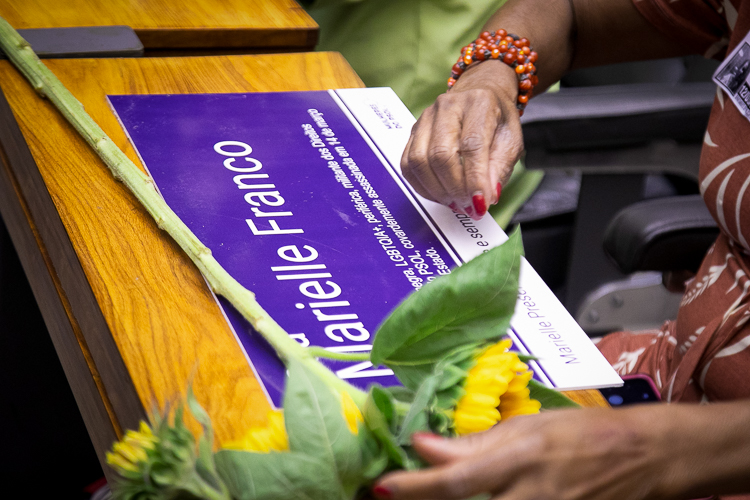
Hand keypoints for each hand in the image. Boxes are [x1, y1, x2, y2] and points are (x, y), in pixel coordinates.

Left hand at [373, 407, 676, 499]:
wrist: (640, 458)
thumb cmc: (579, 433)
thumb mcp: (527, 427)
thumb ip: (473, 443)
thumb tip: (421, 445)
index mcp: (518, 458)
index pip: (455, 481)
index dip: (414, 487)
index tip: (382, 487)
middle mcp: (528, 496)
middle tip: (391, 496)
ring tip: (420, 498)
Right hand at [401, 61, 522, 220]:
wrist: (480, 92)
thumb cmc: (496, 119)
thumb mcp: (511, 142)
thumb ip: (499, 169)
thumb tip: (486, 196)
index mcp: (479, 103)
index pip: (471, 146)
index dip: (474, 180)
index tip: (479, 204)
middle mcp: (448, 106)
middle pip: (441, 155)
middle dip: (454, 189)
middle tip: (468, 206)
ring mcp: (426, 118)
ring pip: (420, 161)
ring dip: (437, 190)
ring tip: (455, 201)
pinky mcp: (413, 131)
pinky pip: (408, 164)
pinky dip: (423, 186)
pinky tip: (439, 194)